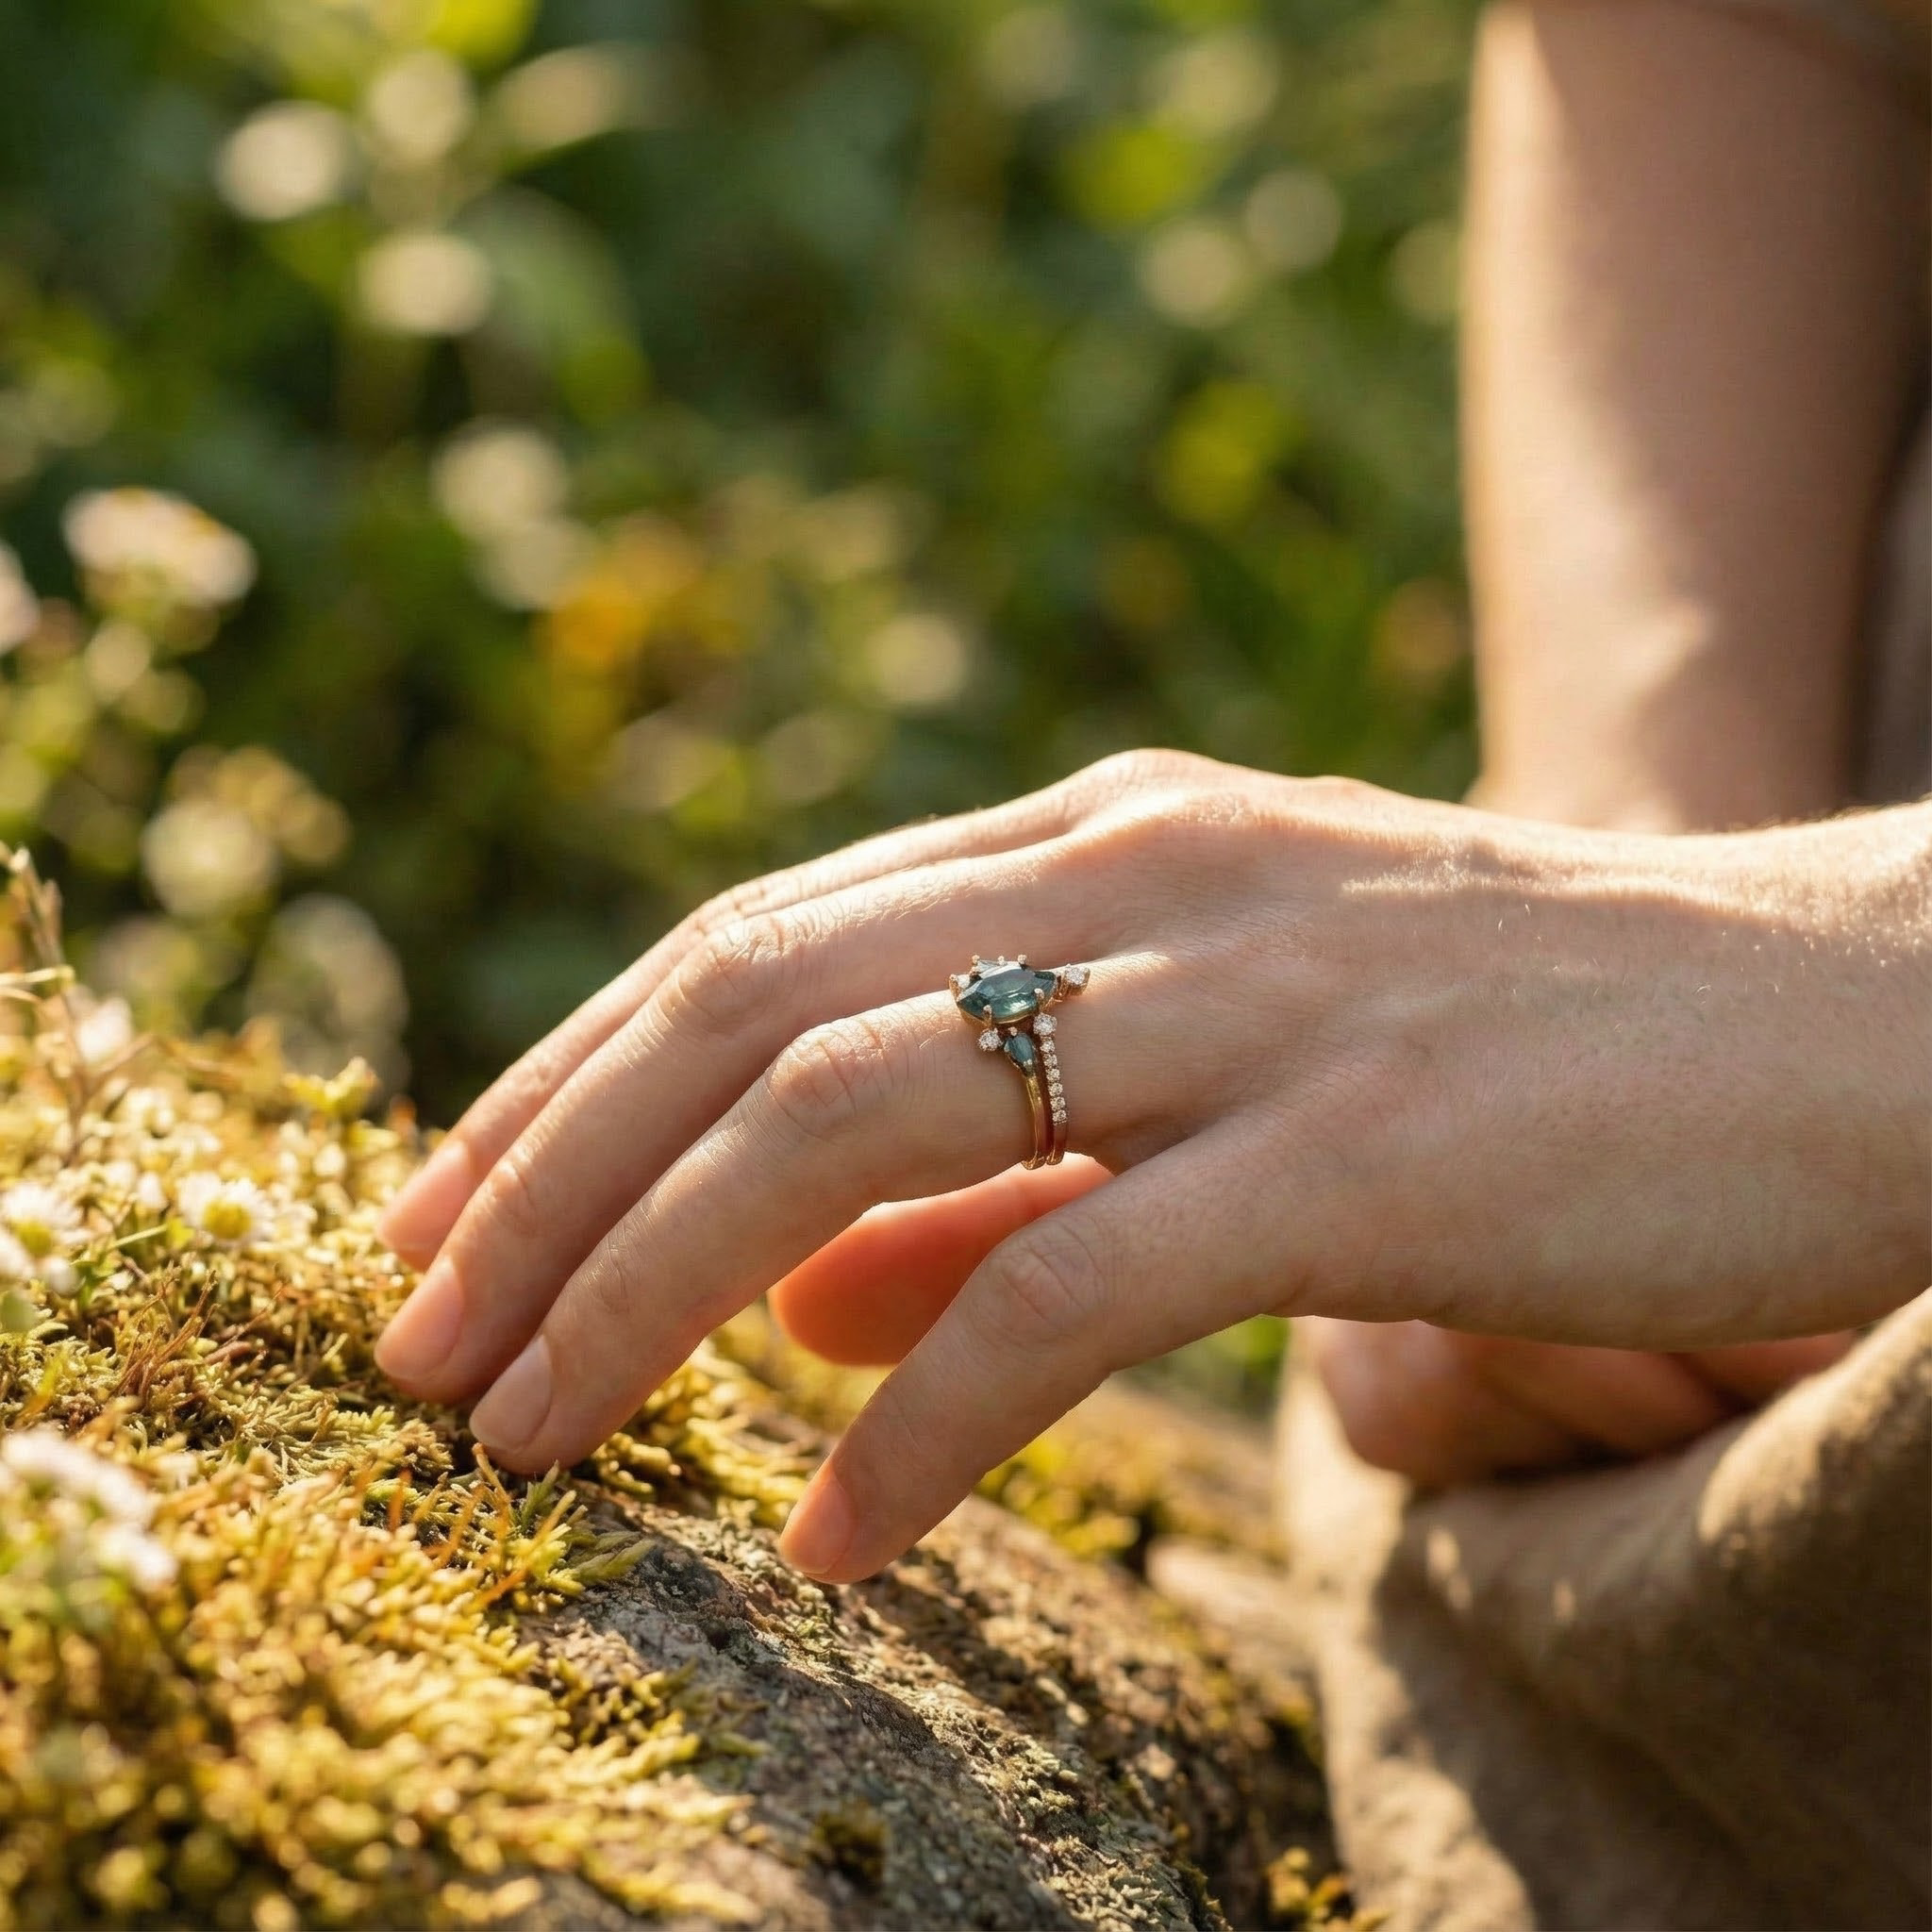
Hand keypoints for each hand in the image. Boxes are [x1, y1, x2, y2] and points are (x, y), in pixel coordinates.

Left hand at [372, 752, 1927, 1580]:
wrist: (1832, 1016)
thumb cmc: (1522, 1045)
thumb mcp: (1218, 1075)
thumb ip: (1000, 1169)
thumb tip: (783, 1288)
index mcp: (1097, 843)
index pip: (751, 947)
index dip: (562, 1084)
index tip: (437, 1224)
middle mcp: (1141, 881)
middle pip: (751, 1019)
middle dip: (546, 1186)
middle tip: (412, 1347)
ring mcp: (1250, 1000)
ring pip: (859, 1128)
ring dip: (654, 1290)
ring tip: (533, 1437)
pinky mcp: (1366, 1148)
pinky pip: (1077, 1287)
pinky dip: (926, 1414)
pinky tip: (840, 1535)